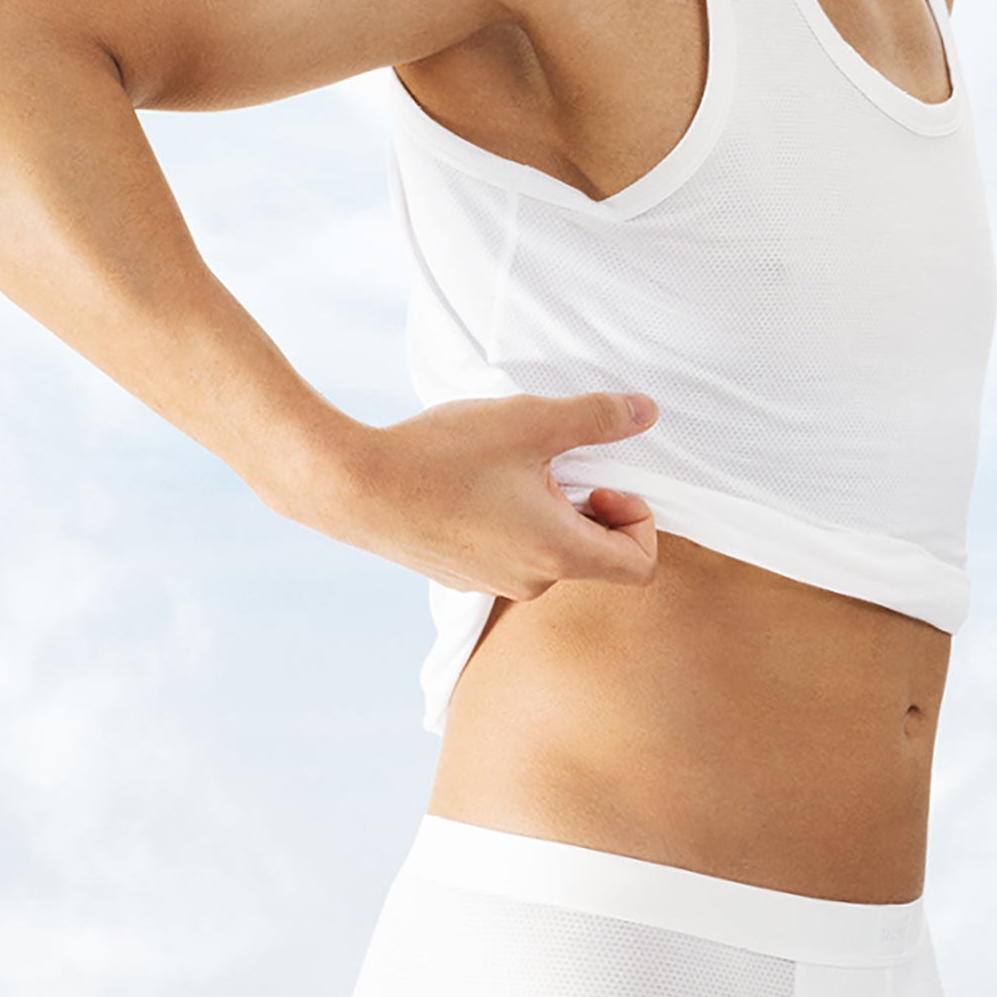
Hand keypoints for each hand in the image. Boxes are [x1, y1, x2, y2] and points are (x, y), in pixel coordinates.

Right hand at [329, 387, 660, 598]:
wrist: (351, 487)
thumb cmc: (443, 456)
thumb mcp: (531, 421)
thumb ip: (598, 417)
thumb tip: (646, 412)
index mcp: (558, 554)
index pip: (640, 566)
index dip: (638, 519)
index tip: (602, 482)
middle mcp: (529, 582)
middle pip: (593, 556)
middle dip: (588, 506)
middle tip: (551, 462)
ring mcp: (489, 584)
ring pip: (547, 552)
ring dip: (546, 510)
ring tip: (507, 467)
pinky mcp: (458, 576)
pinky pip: (507, 553)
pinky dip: (509, 521)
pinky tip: (472, 483)